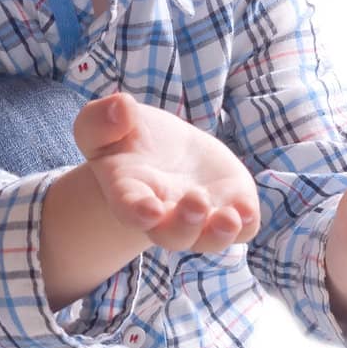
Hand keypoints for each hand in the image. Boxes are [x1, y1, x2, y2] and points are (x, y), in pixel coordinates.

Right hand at [72, 91, 261, 253]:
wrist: (162, 150)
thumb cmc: (126, 138)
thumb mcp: (101, 124)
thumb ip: (99, 120)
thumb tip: (121, 109)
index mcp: (128, 194)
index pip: (130, 209)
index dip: (138, 213)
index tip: (150, 210)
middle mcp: (165, 214)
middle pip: (172, 235)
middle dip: (185, 224)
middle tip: (196, 201)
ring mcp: (200, 215)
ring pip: (208, 239)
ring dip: (219, 232)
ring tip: (230, 217)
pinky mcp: (229, 205)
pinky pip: (241, 228)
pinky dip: (246, 224)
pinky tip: (246, 209)